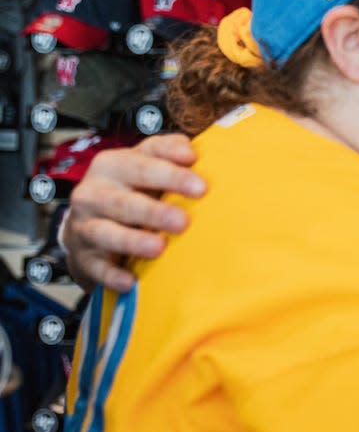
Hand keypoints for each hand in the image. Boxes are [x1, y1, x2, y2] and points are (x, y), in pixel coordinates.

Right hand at [64, 134, 204, 292]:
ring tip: (159, 247)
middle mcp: (93, 192)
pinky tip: (129, 280)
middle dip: (153, 211)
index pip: (142, 165)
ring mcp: (85, 225)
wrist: (89, 223)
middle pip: (123, 201)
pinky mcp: (83, 256)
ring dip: (132, 240)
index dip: (171, 174)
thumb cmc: (129, 188)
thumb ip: (167, 152)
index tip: (201, 187)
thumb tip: (191, 150)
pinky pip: (96, 266)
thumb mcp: (144, 163)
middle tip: (183, 221)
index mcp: (113, 164)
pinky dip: (111, 274)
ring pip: (106, 233)